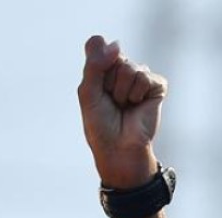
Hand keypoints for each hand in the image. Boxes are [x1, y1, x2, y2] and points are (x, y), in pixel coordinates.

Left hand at [77, 35, 164, 187]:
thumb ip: (95, 66)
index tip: (94, 88)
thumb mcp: (88, 93)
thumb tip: (116, 43)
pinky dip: (136, 94)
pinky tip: (136, 106)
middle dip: (108, 83)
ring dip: (121, 91)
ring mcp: (140, 77)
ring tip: (123, 106)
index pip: (97, 47)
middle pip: (114, 57)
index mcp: (102, 69)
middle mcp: (121, 69)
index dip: (95, 67)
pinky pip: (145, 77)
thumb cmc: (99, 124)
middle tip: (110, 102)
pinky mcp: (156, 85)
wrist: (118, 148)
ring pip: (130, 68)